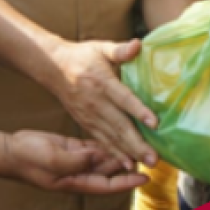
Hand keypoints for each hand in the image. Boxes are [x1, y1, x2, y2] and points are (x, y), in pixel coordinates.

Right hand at [0, 130, 149, 193]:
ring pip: (104, 157)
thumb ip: (77, 160)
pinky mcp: (72, 147)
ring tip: (140, 143)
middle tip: (149, 153)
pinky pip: (93, 145)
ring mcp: (76, 160)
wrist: (10, 150)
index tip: (145, 178)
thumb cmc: (29, 160)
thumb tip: (99, 156)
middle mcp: (80, 172)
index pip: (108, 185)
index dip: (127, 182)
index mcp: (76, 181)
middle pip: (110, 170)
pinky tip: (119, 132)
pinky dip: (106, 141)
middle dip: (129, 164)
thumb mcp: (54, 160)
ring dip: (120, 151)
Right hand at [50, 39, 158, 169]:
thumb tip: (138, 44)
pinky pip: (102, 141)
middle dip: (137, 143)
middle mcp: (96, 103)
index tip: (155, 122)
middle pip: (119, 125)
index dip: (139, 110)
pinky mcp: (86, 123)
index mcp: (102, 83)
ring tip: (147, 164)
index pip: (123, 98)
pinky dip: (115, 154)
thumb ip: (120, 50)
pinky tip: (128, 164)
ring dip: (130, 152)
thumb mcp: (100, 48)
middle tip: (155, 158)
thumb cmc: (82, 56)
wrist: (53, 68)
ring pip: (112, 137)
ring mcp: (90, 116)